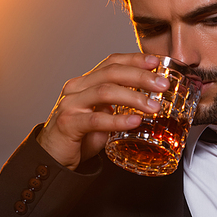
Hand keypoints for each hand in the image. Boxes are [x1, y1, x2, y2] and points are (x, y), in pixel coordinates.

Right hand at [37, 53, 168, 169]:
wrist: (53, 156)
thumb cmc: (80, 136)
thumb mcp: (103, 114)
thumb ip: (120, 105)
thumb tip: (152, 101)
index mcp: (86, 82)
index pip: (112, 62)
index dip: (135, 60)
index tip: (157, 61)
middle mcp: (77, 88)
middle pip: (111, 73)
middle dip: (141, 76)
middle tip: (162, 84)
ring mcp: (71, 104)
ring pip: (105, 92)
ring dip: (134, 98)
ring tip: (154, 107)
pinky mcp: (68, 123)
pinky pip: (96, 119)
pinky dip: (117, 120)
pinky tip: (134, 122)